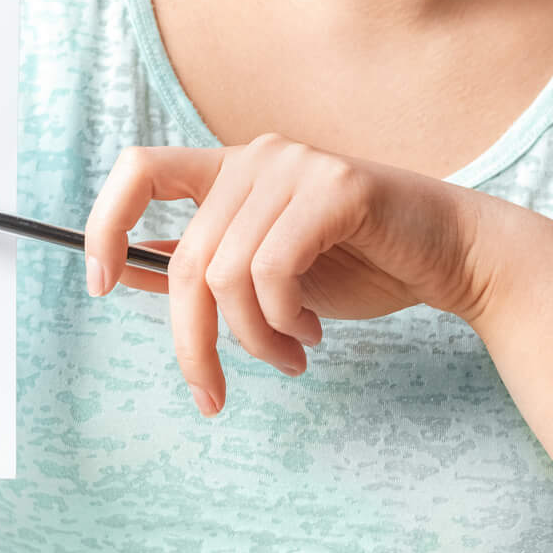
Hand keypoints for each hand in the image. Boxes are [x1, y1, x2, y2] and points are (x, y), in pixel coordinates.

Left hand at [83, 135, 494, 414]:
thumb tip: (124, 273)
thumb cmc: (359, 267)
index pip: (138, 171)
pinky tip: (311, 334)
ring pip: (227, 275)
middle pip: (187, 259)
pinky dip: (283, 320)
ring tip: (290, 356)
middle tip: (211, 395)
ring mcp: (296, 166)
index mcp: (230, 170)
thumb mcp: (263, 278)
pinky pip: (272, 270)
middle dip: (193, 343)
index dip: (105, 224)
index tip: (100, 284)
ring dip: (254, 340)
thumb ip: (201, 269)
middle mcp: (257, 157)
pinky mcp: (336, 187)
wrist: (452, 260)